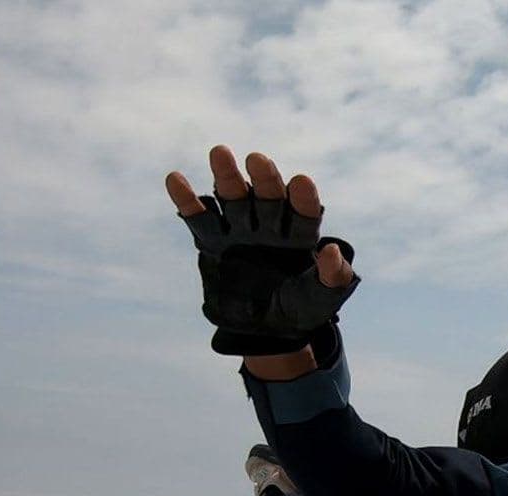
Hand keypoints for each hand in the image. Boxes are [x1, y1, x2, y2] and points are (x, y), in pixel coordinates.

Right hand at [165, 146, 358, 363]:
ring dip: (228, 177)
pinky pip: (199, 217)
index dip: (303, 198)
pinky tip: (175, 179)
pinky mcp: (212, 240)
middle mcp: (270, 225)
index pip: (303, 212)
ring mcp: (240, 230)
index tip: (301, 182)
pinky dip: (187, 199)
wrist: (261, 330)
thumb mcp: (321, 300)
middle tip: (258, 160)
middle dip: (264, 179)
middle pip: (268, 197)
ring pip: (234, 198)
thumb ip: (332, 278)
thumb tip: (331, 251)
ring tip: (220, 153)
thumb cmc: (298, 310)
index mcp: (299, 235)